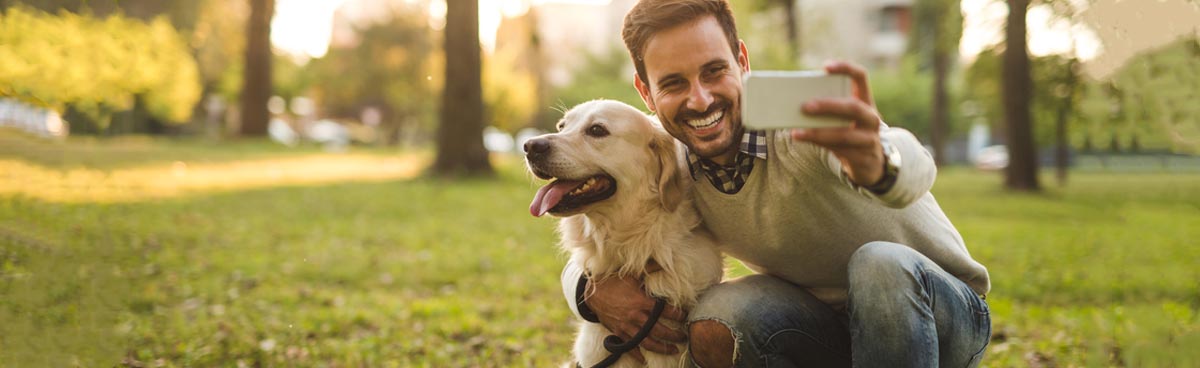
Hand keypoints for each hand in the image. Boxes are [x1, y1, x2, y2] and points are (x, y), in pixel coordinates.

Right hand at [584, 266, 686, 362]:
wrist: (592, 293)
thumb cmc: (614, 282)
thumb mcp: (632, 274)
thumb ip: (650, 269)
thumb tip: (664, 261)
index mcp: (643, 301)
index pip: (666, 311)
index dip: (678, 314)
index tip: (685, 317)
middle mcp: (637, 316)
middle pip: (660, 330)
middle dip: (674, 335)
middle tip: (684, 337)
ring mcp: (628, 326)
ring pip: (648, 342)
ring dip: (662, 347)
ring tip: (673, 350)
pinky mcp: (619, 332)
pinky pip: (629, 347)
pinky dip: (636, 354)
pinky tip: (643, 360)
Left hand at [791, 61, 884, 185]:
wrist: (868, 162)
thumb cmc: (848, 132)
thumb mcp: (843, 118)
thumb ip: (827, 110)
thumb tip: (794, 105)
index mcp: (865, 100)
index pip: (860, 77)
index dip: (845, 68)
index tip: (825, 66)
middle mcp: (871, 117)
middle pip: (852, 107)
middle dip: (828, 106)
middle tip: (805, 106)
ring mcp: (870, 139)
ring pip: (844, 134)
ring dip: (818, 132)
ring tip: (797, 132)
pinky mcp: (863, 157)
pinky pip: (840, 150)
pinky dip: (819, 144)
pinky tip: (804, 140)